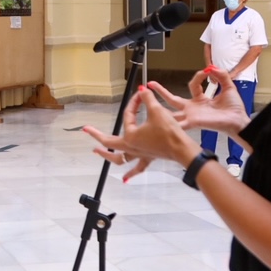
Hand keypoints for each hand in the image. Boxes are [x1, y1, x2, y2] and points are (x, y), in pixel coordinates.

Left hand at [83, 84, 197, 181]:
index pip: (128, 116)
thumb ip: (147, 99)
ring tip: (97, 152)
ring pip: (120, 158)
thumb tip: (142, 89)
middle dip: (97, 135)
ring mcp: (140, 154)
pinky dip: (130, 174)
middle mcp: (132, 147)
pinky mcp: (149, 158)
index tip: (140, 94)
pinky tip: (125, 180)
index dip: (134, 103)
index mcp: (130, 136)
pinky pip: (138, 168)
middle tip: (87, 130)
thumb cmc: (169, 132)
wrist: (182, 148)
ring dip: (108, 156)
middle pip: (110, 143)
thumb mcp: (157, 111)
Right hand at [148, 66, 250, 136]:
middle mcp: (193, 108)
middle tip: (150, 84)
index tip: (208, 71)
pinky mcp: (194, 121)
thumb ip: (221, 75)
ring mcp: (192, 115)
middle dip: (161, 91)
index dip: (199, 76)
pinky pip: (179, 123)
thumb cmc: (234, 109)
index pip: (193, 84)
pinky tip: (159, 123)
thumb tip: (212, 67)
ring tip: (147, 101)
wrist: (239, 121)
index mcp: (200, 100)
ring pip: (171, 112)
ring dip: (159, 108)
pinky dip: (170, 123)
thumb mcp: (229, 87)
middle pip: (173, 99)